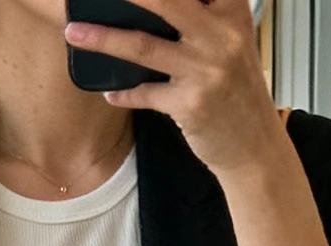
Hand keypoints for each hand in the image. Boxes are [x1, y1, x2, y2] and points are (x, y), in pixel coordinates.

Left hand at [64, 0, 280, 183]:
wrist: (255, 147)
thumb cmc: (238, 91)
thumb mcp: (232, 41)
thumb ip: (204, 17)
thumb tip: (153, 7)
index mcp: (231, 12)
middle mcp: (220, 36)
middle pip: (163, 2)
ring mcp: (204, 71)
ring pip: (143, 46)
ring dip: (103, 39)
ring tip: (74, 32)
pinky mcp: (190, 104)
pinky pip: (145, 94)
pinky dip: (124, 93)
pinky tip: (110, 92)